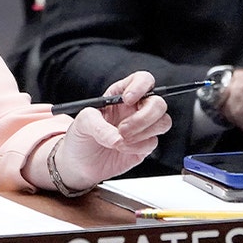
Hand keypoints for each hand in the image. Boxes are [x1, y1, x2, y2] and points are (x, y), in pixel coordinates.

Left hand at [54, 71, 171, 188]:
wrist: (80, 163)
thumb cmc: (81, 136)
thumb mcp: (82, 122)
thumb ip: (98, 125)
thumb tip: (117, 137)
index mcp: (121, 94)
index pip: (143, 80)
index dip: (140, 86)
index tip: (127, 99)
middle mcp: (135, 108)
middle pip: (158, 103)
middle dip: (143, 117)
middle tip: (123, 129)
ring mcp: (142, 127)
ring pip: (163, 122)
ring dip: (142, 133)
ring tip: (119, 141)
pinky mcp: (145, 145)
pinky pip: (153, 142)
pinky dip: (137, 147)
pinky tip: (122, 149)